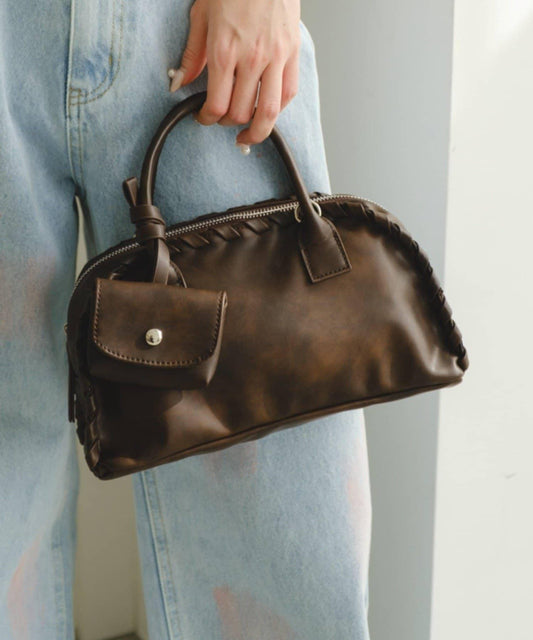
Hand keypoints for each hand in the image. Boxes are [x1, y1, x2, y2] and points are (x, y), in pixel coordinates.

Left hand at [168, 0, 300, 147]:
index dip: (207, 119)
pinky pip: (288, 93)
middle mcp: (252, 59)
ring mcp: (276, 57)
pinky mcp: (292, 53)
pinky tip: (267, 110)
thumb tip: (180, 81)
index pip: (217, 105)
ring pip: (270, 113)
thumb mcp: (202, 14)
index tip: (204, 118)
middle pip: (241, 113)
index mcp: (225, 51)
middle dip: (228, 123)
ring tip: (248, 134)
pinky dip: (278, 108)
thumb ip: (192, 54)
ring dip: (257, 130)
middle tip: (222, 120)